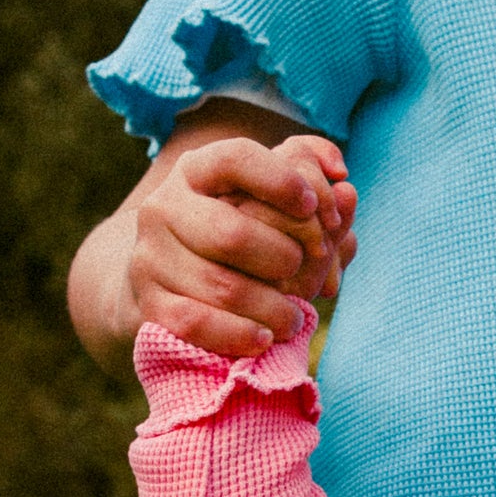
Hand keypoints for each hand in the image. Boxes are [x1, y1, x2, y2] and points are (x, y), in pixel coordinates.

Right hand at [129, 134, 356, 356]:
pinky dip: (239, 334)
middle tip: (304, 271)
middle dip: (283, 259)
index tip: (314, 206)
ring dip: (272, 308)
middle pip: (232, 233)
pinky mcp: (150, 303)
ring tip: (295, 319)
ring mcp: (151, 256)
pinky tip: (265, 338)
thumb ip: (313, 190)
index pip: (235, 157)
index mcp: (197, 171)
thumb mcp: (270, 207)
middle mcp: (165, 206)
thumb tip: (346, 184)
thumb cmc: (238, 244)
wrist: (169, 287)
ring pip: (222, 285)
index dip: (280, 180)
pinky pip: (197, 323)